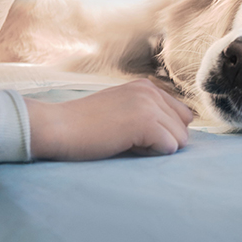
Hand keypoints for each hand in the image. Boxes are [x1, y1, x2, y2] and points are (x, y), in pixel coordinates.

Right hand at [26, 79, 193, 160]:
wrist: (57, 127)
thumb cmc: (83, 125)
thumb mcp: (119, 108)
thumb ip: (146, 111)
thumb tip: (179, 129)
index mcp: (145, 86)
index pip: (181, 114)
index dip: (164, 131)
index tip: (135, 133)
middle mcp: (150, 90)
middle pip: (184, 127)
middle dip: (164, 140)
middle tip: (130, 140)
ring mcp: (149, 104)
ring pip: (180, 139)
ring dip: (157, 148)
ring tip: (127, 142)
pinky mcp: (146, 122)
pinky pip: (170, 147)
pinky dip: (152, 154)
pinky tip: (127, 146)